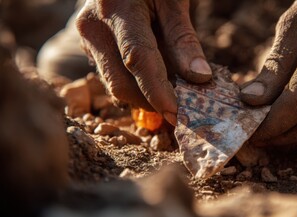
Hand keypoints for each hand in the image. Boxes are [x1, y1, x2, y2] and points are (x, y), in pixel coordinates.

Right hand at [75, 0, 211, 124]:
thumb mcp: (173, 1)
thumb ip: (184, 38)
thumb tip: (200, 78)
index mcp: (116, 9)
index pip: (138, 58)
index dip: (158, 91)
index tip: (178, 115)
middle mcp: (94, 28)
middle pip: (121, 83)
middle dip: (152, 102)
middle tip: (183, 108)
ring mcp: (87, 40)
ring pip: (116, 85)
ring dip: (146, 96)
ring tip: (173, 88)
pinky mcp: (90, 49)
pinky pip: (114, 77)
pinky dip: (137, 85)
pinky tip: (158, 76)